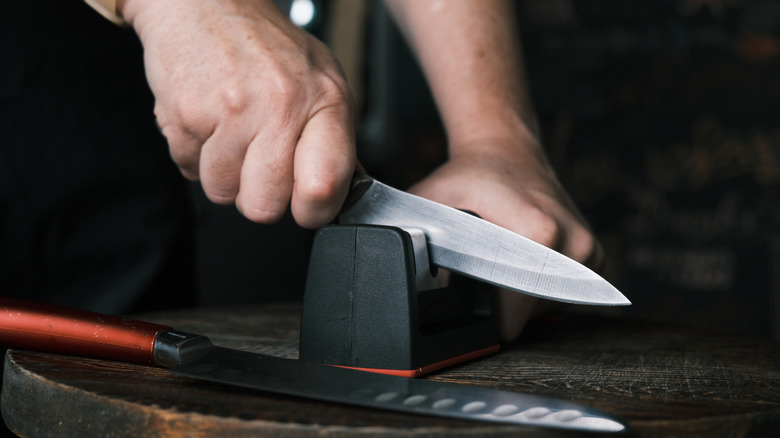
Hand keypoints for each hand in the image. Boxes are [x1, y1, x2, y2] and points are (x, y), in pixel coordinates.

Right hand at [120, 0, 355, 227]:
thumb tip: (340, 191)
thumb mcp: (321, 80)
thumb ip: (332, 137)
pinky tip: (210, 124)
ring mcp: (230, 111)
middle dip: (260, 195)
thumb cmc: (266, 45)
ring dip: (225, 175)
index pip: (324, 187)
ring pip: (223, 193)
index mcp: (324, 100)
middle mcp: (280, 105)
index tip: (305, 204)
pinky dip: (196, 156)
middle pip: (265, 206)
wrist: (205, 3)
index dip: (312, 210)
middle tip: (261, 162)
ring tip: (233, 135)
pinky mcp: (185, 114)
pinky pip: (189, 171)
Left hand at [408, 139, 603, 341]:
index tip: (465, 308)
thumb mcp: (431, 204)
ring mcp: (588, 252)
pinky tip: (521, 260)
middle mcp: (572, 243)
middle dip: (499, 306)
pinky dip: (538, 287)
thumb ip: (413, 238)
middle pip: (527, 314)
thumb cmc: (470, 177)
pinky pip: (562, 294)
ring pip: (543, 307)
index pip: (513, 312)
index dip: (483, 319)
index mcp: (539, 232)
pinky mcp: (595, 257)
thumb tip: (397, 270)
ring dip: (518, 296)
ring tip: (500, 260)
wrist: (506, 150)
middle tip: (479, 274)